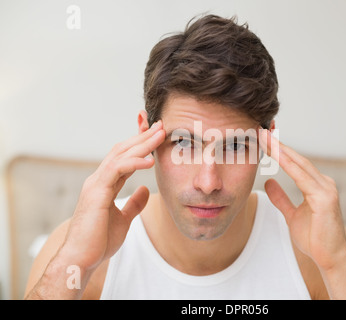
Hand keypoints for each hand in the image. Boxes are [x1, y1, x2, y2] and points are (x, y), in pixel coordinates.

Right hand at [60, 120, 165, 270]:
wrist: (81, 259)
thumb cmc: (99, 241)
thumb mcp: (123, 219)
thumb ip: (134, 203)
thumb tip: (145, 190)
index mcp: (105, 184)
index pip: (124, 157)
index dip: (140, 144)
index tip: (156, 133)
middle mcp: (99, 179)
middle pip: (123, 150)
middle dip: (143, 136)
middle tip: (161, 125)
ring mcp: (96, 184)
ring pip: (120, 155)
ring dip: (141, 143)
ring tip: (160, 134)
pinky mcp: (96, 193)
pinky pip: (116, 171)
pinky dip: (133, 163)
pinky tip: (149, 160)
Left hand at [258, 129, 345, 270]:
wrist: (330, 258)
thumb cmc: (314, 238)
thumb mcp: (292, 214)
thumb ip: (281, 198)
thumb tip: (269, 182)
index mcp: (318, 186)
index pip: (295, 164)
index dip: (279, 150)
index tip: (263, 138)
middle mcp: (324, 183)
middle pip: (297, 159)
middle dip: (278, 144)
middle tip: (260, 129)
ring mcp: (326, 189)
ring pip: (299, 164)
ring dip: (280, 149)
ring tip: (264, 137)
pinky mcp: (325, 198)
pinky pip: (301, 177)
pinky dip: (287, 164)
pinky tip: (275, 153)